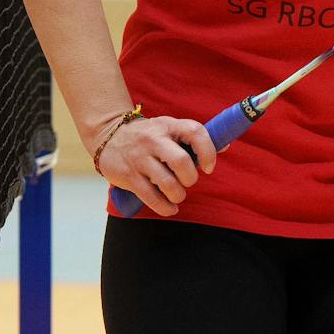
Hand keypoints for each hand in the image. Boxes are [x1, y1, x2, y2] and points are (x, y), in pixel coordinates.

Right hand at [97, 116, 216, 216]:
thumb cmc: (148, 136)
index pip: (195, 132)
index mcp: (168, 125)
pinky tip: (170, 207)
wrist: (108, 136)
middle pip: (182, 162)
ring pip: (167, 183)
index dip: (208, 151)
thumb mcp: (168, 129)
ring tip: (177, 194)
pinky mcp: (128, 176)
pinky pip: (152, 198)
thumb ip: (193, 138)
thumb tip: (226, 145)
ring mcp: (139, 158)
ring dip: (178, 194)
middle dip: (190, 178)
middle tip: (188, 181)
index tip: (208, 167)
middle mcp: (153, 139)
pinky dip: (166, 207)